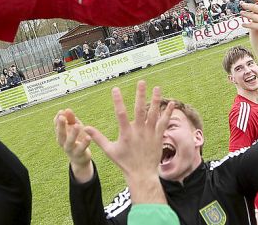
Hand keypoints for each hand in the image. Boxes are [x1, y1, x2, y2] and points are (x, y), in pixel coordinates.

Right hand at [54, 108, 92, 182]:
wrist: (79, 159)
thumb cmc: (76, 139)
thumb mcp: (74, 128)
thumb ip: (71, 119)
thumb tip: (67, 109)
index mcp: (60, 134)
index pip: (56, 126)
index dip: (58, 119)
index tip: (61, 111)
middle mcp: (63, 142)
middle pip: (60, 134)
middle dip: (61, 126)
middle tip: (62, 117)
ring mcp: (70, 149)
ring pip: (70, 142)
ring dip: (73, 134)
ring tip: (76, 125)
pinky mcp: (79, 154)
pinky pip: (81, 149)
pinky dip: (84, 143)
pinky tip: (88, 137)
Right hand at [84, 81, 173, 204]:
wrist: (141, 174)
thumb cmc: (124, 162)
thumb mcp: (109, 150)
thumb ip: (98, 137)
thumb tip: (85, 128)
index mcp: (126, 133)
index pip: (121, 114)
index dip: (118, 101)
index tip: (115, 89)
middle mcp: (139, 131)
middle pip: (140, 110)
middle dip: (140, 95)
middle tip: (141, 82)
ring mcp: (150, 134)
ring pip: (153, 114)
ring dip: (155, 100)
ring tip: (157, 87)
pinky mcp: (158, 137)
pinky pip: (164, 123)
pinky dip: (167, 113)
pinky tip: (172, 103)